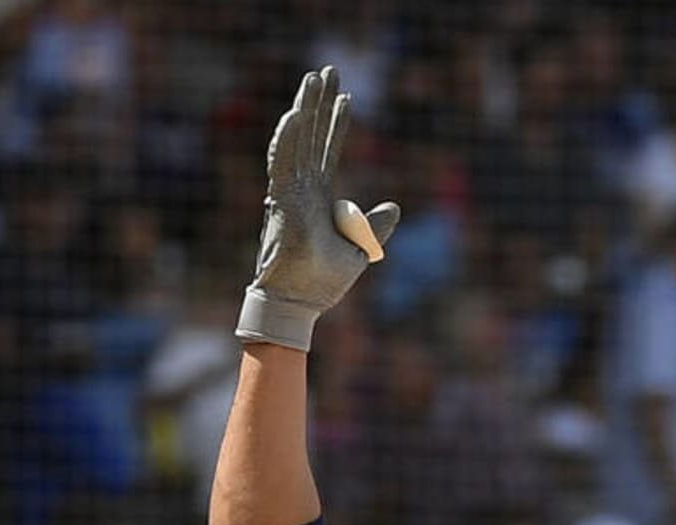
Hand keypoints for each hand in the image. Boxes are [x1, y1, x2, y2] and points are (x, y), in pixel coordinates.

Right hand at [237, 66, 400, 351]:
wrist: (303, 303)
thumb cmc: (324, 281)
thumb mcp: (361, 249)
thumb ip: (375, 226)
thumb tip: (394, 206)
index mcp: (318, 197)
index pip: (328, 150)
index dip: (336, 123)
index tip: (347, 96)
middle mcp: (302, 188)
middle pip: (312, 136)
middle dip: (319, 102)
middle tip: (326, 71)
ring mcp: (289, 192)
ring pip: (297, 140)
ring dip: (304, 108)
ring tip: (312, 78)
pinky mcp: (281, 202)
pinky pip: (282, 164)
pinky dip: (287, 139)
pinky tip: (294, 115)